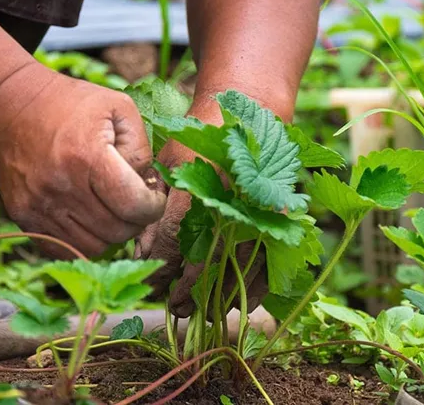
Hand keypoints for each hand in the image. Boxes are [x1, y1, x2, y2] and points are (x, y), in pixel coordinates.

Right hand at [0, 65, 166, 257]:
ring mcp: (38, 205)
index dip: (154, 206)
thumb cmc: (72, 104)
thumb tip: (148, 187)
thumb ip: (142, 148)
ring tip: (114, 208)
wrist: (9, 106)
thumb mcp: (119, 108)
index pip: (134, 206)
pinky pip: (67, 248)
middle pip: (118, 230)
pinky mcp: (24, 217)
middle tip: (136, 200)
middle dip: (137, 220)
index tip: (155, 195)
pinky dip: (86, 239)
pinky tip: (92, 216)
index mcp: (87, 156)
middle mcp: (61, 186)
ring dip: (113, 233)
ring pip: (95, 246)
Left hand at [135, 106, 268, 317]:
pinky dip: (256, 288)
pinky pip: (270, 263)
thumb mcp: (170, 161)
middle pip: (205, 261)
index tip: (152, 282)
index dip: (160, 267)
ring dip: (218, 296)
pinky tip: (239, 303)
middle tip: (174, 308)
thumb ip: (155, 205)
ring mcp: (259, 210)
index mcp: (198, 184)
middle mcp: (230, 201)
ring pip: (238, 268)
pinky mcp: (281, 216)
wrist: (254, 111)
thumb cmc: (205, 135)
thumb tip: (142, 250)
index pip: (172, 240)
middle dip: (186, 291)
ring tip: (200, 313)